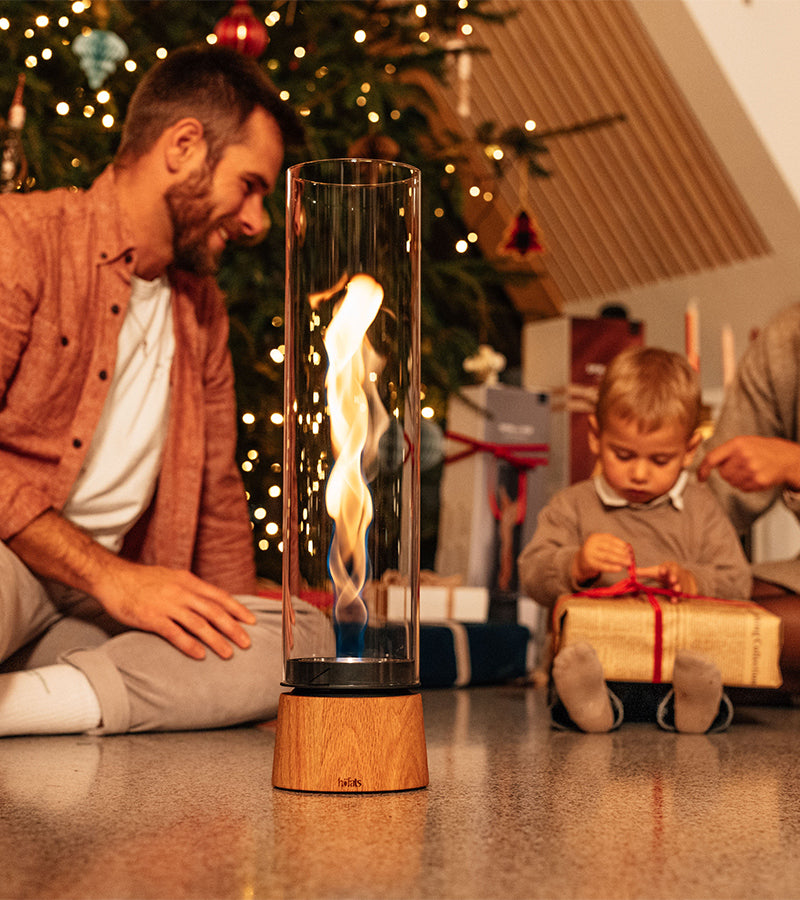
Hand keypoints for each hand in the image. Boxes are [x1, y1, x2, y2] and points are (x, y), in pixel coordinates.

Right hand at [95, 559, 256, 659]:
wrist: (112, 577)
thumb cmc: (142, 580)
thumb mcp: (172, 577)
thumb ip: (190, 589)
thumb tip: (209, 602)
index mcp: (188, 581)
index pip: (219, 596)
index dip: (237, 609)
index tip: (251, 621)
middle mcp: (181, 592)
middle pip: (214, 611)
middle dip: (233, 628)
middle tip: (246, 643)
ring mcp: (166, 604)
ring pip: (198, 623)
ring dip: (215, 640)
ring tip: (228, 653)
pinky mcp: (151, 617)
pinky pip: (174, 633)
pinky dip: (189, 645)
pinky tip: (200, 655)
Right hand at [572, 533, 631, 584]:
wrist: (580, 562)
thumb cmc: (596, 553)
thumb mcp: (602, 546)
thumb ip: (613, 546)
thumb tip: (629, 550)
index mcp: (596, 537)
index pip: (610, 539)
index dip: (620, 544)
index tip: (629, 549)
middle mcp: (591, 543)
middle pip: (609, 547)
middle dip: (621, 553)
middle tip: (630, 558)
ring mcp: (589, 553)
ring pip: (607, 556)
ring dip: (619, 560)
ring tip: (628, 563)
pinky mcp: (589, 563)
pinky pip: (602, 565)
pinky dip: (612, 567)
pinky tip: (619, 568)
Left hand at [635, 561, 696, 600]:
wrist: (678, 575)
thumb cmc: (663, 573)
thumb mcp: (655, 571)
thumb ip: (644, 572)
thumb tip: (631, 572)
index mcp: (666, 570)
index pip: (665, 568)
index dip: (663, 569)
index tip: (661, 570)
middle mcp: (673, 576)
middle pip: (674, 576)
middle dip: (673, 578)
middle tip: (673, 580)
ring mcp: (678, 584)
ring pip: (678, 585)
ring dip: (677, 588)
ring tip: (676, 590)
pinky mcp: (680, 592)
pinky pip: (679, 595)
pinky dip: (677, 598)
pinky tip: (674, 601)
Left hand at [697, 435, 799, 491]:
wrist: (787, 458)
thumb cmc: (761, 449)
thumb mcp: (743, 442)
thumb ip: (725, 452)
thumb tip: (705, 466)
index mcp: (737, 444)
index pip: (712, 458)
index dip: (702, 469)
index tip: (700, 477)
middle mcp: (744, 456)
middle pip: (722, 473)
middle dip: (728, 472)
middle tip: (741, 466)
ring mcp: (752, 469)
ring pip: (732, 482)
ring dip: (737, 479)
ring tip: (750, 470)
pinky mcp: (759, 481)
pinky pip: (742, 488)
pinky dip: (746, 485)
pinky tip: (755, 476)